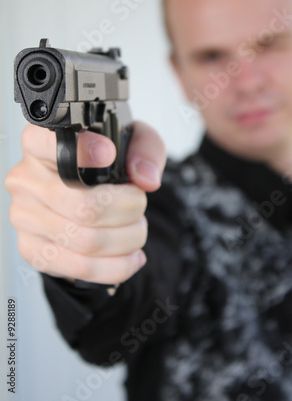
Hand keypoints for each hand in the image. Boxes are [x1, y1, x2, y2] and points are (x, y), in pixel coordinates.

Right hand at [5, 122, 165, 283]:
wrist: (87, 198)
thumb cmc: (104, 167)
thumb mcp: (131, 144)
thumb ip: (145, 150)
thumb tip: (146, 178)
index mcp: (40, 145)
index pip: (45, 143)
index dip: (81, 150)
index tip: (109, 154)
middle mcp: (26, 180)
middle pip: (84, 206)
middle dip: (128, 210)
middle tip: (138, 205)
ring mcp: (25, 218)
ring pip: (86, 241)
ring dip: (127, 239)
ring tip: (136, 230)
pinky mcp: (33, 250)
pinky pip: (81, 267)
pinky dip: (116, 267)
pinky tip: (130, 256)